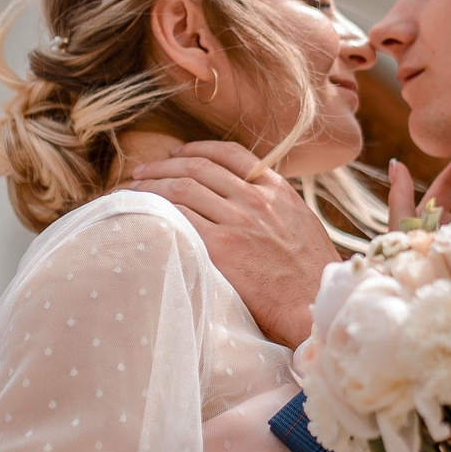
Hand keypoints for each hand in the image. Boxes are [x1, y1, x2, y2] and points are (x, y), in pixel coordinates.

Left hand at [130, 141, 339, 346]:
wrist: (315, 303)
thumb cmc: (311, 273)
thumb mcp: (302, 223)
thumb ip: (275, 205)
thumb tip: (250, 199)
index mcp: (276, 189)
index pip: (229, 154)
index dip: (196, 149)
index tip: (176, 153)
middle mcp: (255, 198)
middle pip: (197, 167)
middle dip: (163, 165)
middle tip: (142, 170)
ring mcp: (237, 221)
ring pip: (183, 188)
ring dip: (152, 185)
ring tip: (135, 189)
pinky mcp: (221, 248)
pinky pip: (181, 218)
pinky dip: (159, 210)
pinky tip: (146, 213)